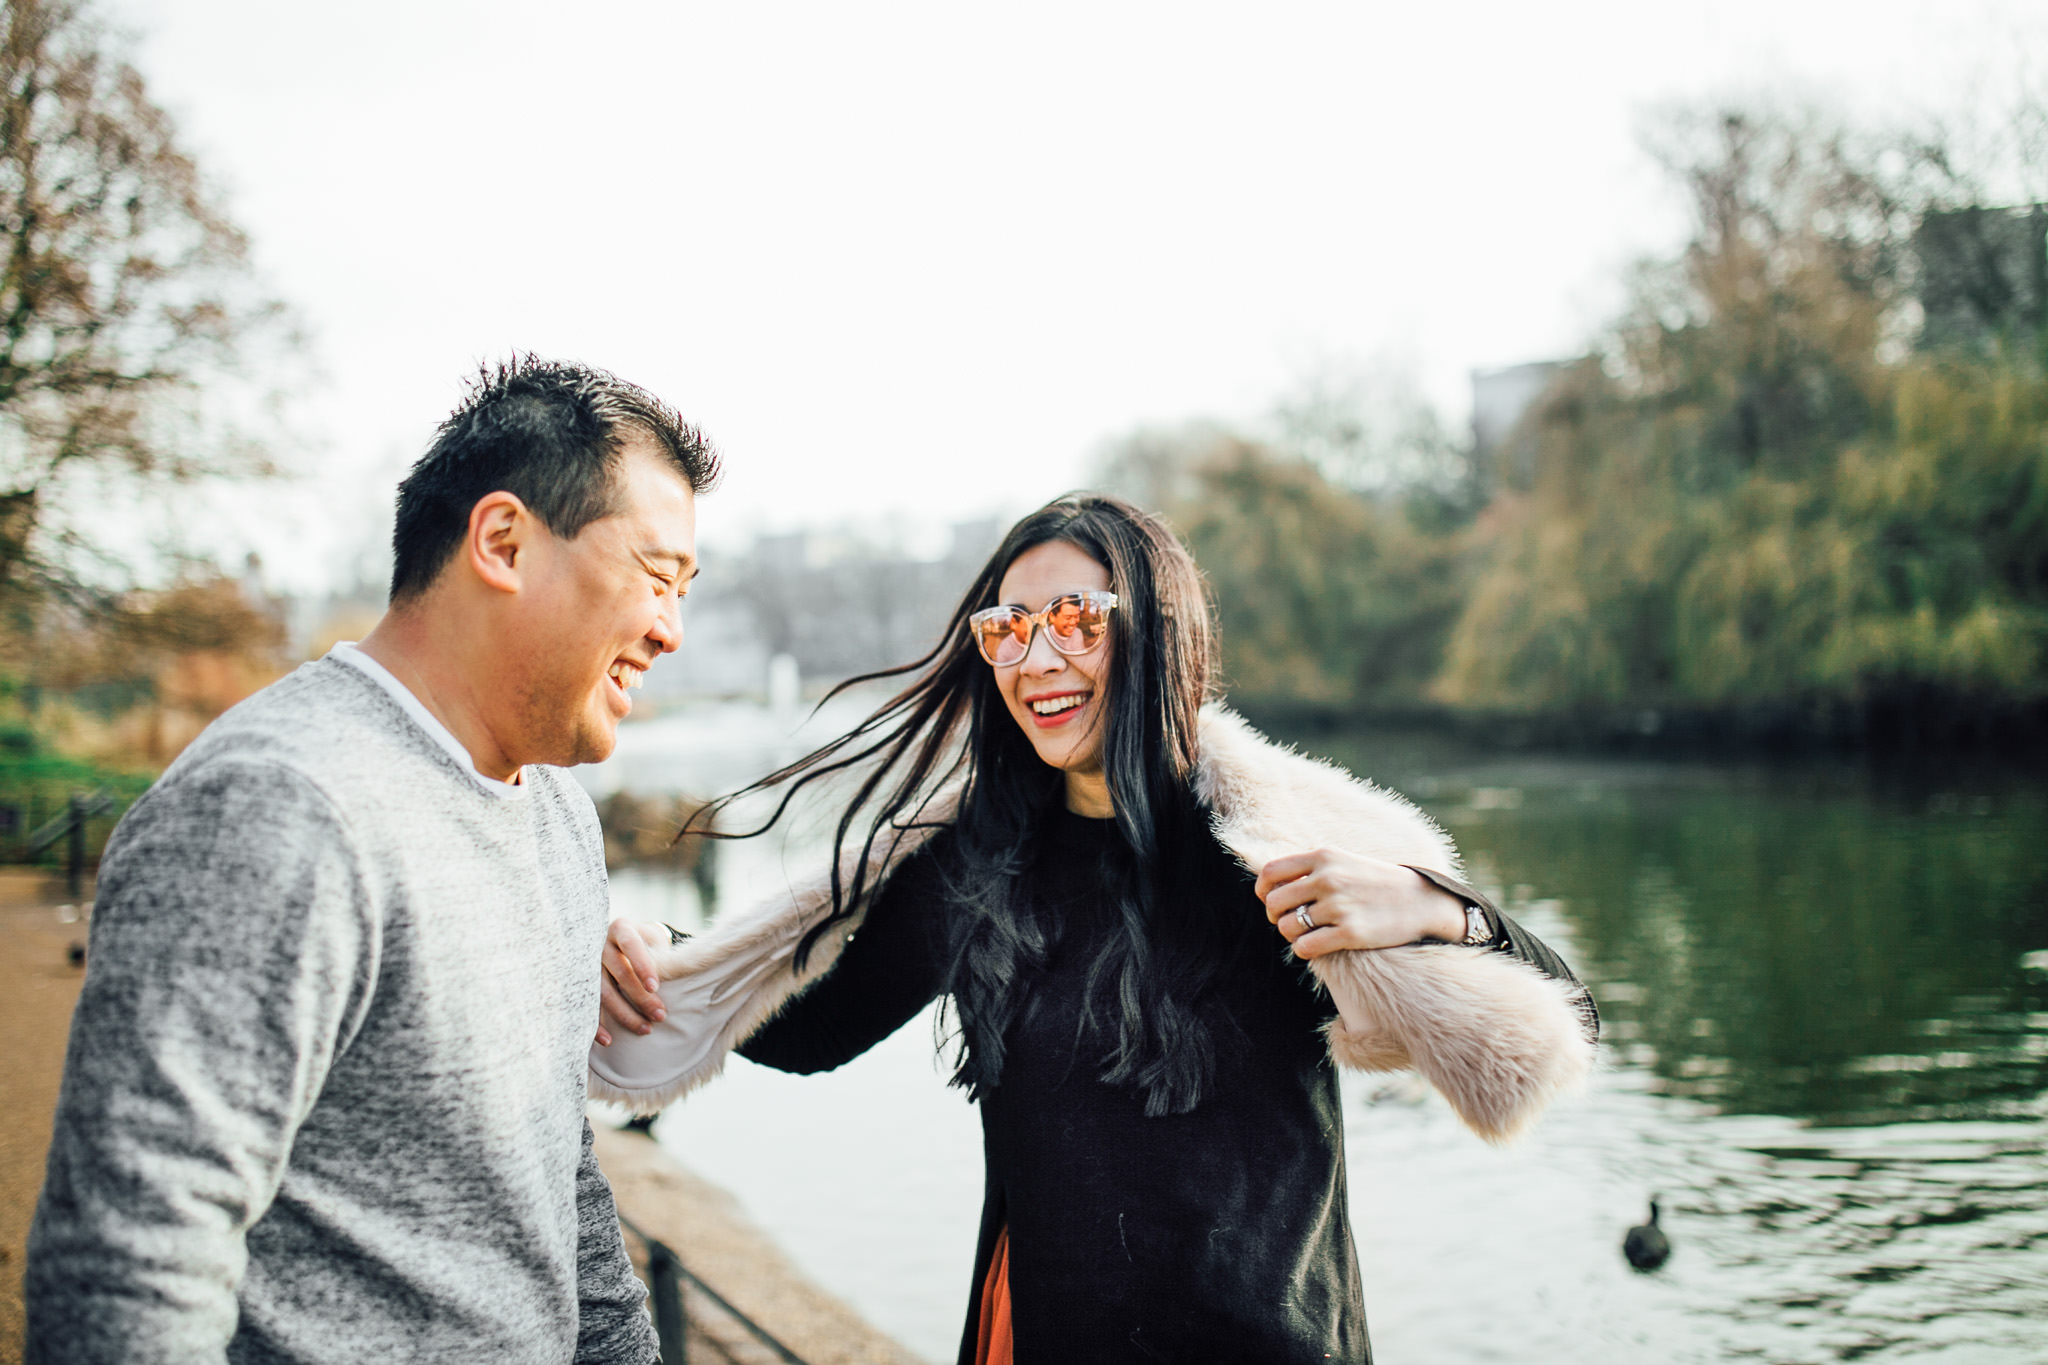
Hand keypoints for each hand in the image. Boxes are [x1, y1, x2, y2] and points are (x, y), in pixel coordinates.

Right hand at [596, 919, 670, 1045]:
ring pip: (602, 992)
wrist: (625, 942)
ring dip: (624, 1014)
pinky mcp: (582, 984)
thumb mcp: (653, 940)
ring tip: (645, 1029)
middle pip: (619, 973)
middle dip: (640, 997)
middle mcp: (600, 944)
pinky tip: (608, 1040)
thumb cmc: (646, 943)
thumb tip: (680, 978)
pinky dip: (597, 1025)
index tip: (655, 987)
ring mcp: (589, 965)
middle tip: (660, 1015)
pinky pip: (587, 1005)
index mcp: (621, 928)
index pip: (630, 945)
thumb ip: (660, 954)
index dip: (642, 965)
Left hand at [1256, 848, 1467, 958]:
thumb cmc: (1378, 883)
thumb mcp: (1344, 862)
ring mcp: (1339, 905)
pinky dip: (1304, 950)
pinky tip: (1316, 946)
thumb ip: (1311, 869)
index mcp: (1324, 856)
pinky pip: (1305, 947)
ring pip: (1288, 928)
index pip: (1270, 872)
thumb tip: (1272, 886)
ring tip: (1307, 934)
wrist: (1422, 901)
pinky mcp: (1351, 933)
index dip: (1263, 891)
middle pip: (1274, 903)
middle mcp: (1328, 878)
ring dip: (1292, 935)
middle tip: (1291, 922)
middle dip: (1276, 917)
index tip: (1271, 901)